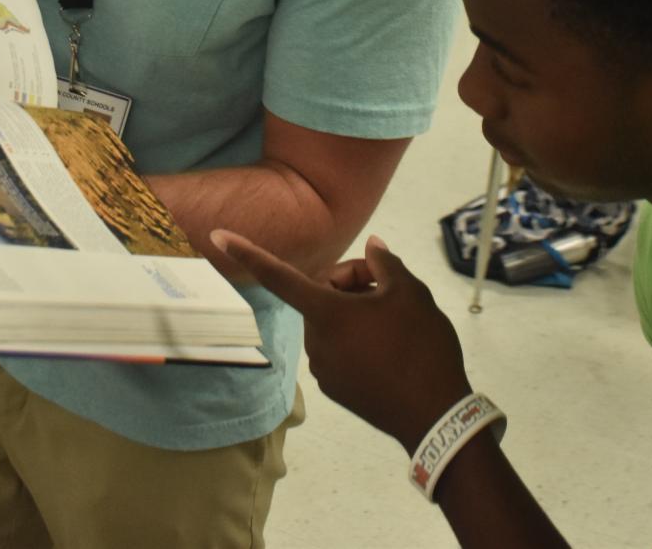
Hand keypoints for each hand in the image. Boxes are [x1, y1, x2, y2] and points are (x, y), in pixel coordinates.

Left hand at [213, 230, 471, 451]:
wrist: (436, 415)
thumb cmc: (421, 347)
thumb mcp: (411, 292)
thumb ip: (385, 263)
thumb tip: (372, 249)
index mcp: (326, 313)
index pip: (278, 276)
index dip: (248, 253)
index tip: (216, 236)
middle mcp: (315, 342)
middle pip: (323, 295)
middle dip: (351, 285)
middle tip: (387, 288)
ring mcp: (324, 371)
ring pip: (333, 323)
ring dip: (356, 314)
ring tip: (396, 322)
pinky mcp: (337, 391)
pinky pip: (341, 351)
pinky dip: (359, 341)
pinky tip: (391, 350)